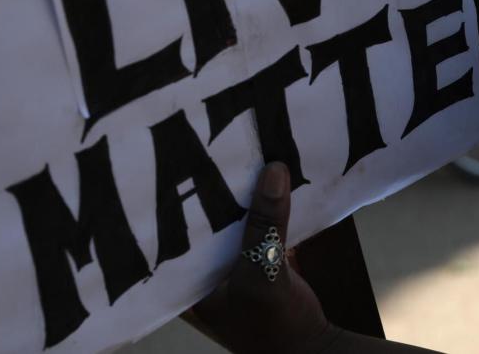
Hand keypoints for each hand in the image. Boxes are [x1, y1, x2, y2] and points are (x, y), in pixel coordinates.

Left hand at [183, 162, 338, 353]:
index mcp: (185, 285)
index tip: (167, 163)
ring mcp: (230, 266)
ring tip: (236, 151)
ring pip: (228, 222)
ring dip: (238, 196)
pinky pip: (255, 225)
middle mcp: (202, 274)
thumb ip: (265, 224)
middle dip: (207, 190)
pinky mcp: (257, 260)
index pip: (166, 237)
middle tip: (205, 146)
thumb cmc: (274, 326)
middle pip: (200, 223)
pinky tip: (269, 175)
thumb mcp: (264, 273)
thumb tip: (273, 169)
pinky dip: (262, 206)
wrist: (312, 349)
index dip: (166, 203)